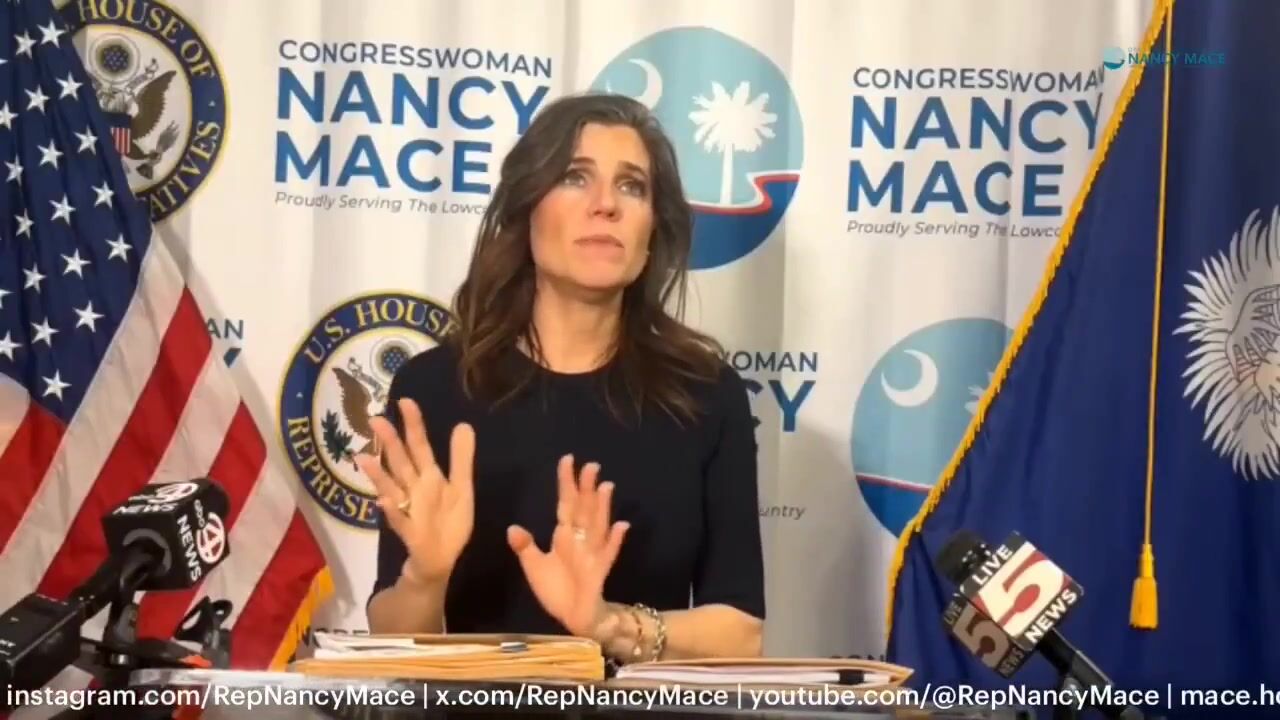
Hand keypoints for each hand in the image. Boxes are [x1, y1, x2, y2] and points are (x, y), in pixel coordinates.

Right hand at [357, 398, 475, 585]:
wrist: (441, 559)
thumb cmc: (449, 521)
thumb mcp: (461, 487)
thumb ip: (462, 458)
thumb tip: (464, 424)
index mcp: (428, 477)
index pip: (419, 446)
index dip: (414, 425)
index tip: (405, 401)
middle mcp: (413, 489)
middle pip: (401, 462)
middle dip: (389, 442)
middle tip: (375, 419)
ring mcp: (408, 510)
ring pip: (391, 488)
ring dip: (378, 474)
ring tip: (363, 457)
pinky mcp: (410, 532)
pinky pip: (399, 520)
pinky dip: (392, 511)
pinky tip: (385, 501)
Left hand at [507, 455, 629, 638]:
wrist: (572, 616)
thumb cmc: (556, 588)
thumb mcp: (534, 566)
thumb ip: (525, 547)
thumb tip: (512, 528)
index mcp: (564, 534)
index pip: (566, 502)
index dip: (566, 482)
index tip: (568, 460)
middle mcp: (580, 539)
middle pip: (584, 508)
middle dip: (587, 488)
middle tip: (592, 466)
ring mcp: (592, 553)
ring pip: (598, 525)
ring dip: (602, 507)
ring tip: (606, 487)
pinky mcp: (599, 570)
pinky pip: (609, 553)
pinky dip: (615, 540)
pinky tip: (622, 526)